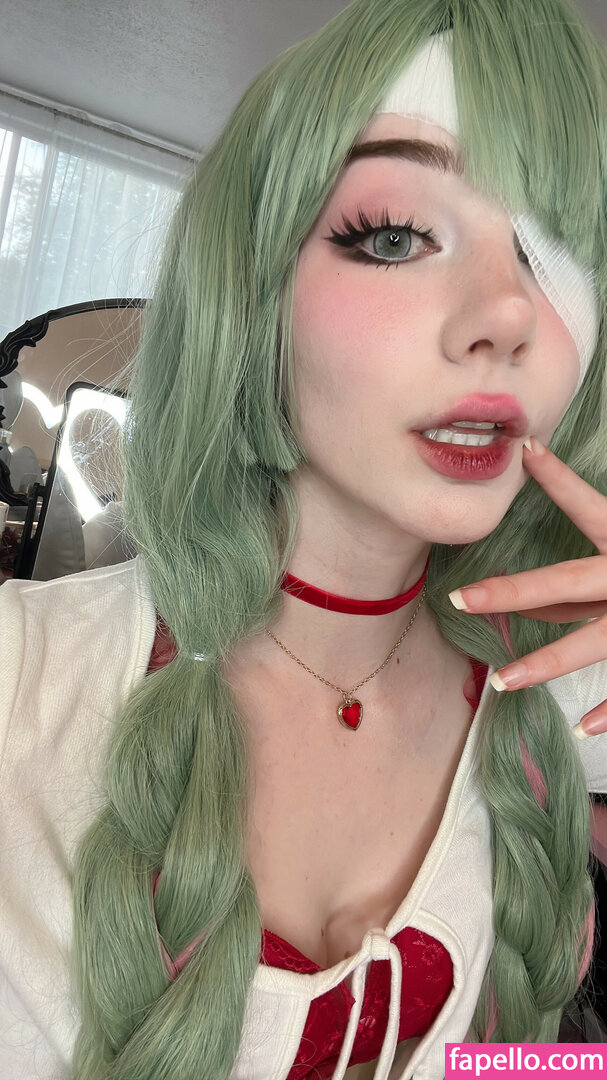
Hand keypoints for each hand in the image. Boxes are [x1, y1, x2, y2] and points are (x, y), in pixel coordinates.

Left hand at [448, 437, 606, 738]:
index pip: (589, 508)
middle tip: (462, 597)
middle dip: (513, 590)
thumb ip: (605, 541)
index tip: (526, 453)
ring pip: (591, 644)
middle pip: (567, 580)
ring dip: (545, 663)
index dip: (558, 480)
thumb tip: (558, 566)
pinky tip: (583, 728)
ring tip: (501, 681)